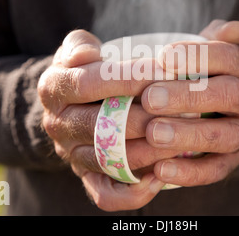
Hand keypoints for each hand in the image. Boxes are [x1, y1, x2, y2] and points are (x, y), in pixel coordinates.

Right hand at [37, 30, 172, 210]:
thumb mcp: (78, 48)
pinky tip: (159, 178)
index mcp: (53, 88)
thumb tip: (89, 53)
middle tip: (184, 106)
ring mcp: (71, 154)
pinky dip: (133, 192)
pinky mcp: (86, 177)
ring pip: (110, 159)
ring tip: (184, 138)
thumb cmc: (85, 71)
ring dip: (150, 151)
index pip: (90, 82)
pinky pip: (105, 195)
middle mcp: (57, 124)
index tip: (164, 70)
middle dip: (146, 115)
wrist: (70, 105)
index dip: (128, 77)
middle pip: (102, 124)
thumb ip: (81, 44)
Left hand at [141, 20, 238, 185]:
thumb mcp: (211, 53)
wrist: (231, 111)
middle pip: (232, 95)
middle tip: (150, 98)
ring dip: (189, 135)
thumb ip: (214, 40)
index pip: (232, 57)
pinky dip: (190, 173)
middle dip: (190, 96)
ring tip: (153, 133)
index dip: (199, 56)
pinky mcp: (236, 161)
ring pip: (227, 136)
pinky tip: (159, 170)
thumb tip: (234, 27)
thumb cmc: (207, 76)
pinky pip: (218, 170)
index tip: (163, 58)